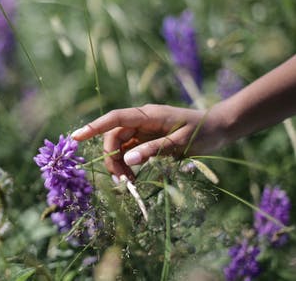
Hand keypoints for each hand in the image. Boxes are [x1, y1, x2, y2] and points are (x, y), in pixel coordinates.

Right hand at [72, 104, 226, 177]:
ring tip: (129, 183)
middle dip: (112, 158)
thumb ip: (154, 150)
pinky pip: (130, 152)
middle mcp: (142, 121)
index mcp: (148, 115)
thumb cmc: (205, 131)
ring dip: (119, 164)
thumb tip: (128, 160)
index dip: (94, 127)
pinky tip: (134, 178)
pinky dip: (128, 165)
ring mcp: (144, 131)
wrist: (221, 128)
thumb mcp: (181, 143)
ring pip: (120, 146)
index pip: (115, 119)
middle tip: (122, 181)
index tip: (76, 137)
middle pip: (114, 137)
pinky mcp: (148, 140)